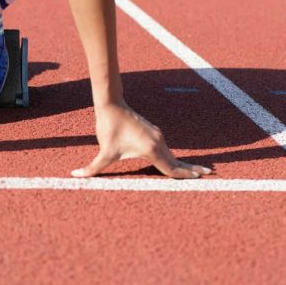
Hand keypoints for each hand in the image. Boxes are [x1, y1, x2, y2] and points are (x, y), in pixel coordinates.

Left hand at [73, 103, 211, 178]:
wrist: (112, 105)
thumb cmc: (108, 128)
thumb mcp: (103, 152)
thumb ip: (92, 168)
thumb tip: (75, 176)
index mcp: (151, 149)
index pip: (171, 167)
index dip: (184, 175)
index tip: (199, 179)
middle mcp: (159, 142)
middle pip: (177, 161)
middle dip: (192, 169)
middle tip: (210, 174)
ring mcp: (158, 136)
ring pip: (173, 154)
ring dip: (184, 163)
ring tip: (198, 171)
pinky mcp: (154, 133)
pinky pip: (167, 149)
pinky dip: (175, 157)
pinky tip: (177, 162)